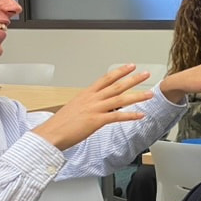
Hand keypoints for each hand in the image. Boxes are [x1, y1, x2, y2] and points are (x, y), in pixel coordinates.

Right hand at [33, 64, 154, 150]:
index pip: (106, 78)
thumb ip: (88, 104)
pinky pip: (117, 116)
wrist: (50, 133)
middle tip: (145, 74)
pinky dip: (130, 115)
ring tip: (149, 93)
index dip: (119, 71)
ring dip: (137, 95)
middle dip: (133, 79)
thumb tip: (96, 105)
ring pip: (120, 99)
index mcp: (86, 94)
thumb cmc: (60, 124)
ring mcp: (95, 109)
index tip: (130, 66)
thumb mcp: (75, 108)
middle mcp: (92, 99)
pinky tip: (140, 115)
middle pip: (116, 85)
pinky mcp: (96, 121)